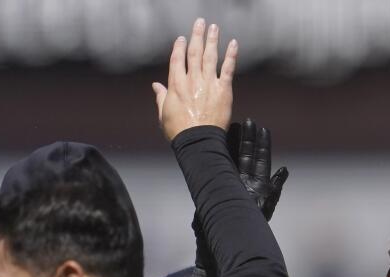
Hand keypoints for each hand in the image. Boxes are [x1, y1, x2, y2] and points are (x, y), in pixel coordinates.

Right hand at [152, 18, 236, 140]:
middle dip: (196, 36)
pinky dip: (231, 55)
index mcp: (176, 85)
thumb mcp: (164, 113)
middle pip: (194, 52)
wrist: (198, 141)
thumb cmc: (180, 131)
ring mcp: (208, 84)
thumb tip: (156, 86)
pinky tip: (233, 44)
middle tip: (199, 22)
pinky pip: (228, 69)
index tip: (181, 38)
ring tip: (214, 27)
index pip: (177, 60)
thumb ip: (161, 97)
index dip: (179, 47)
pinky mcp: (223, 91)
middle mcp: (192, 80)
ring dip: (212, 40)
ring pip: (210, 56)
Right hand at [228, 119, 288, 220]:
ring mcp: (232, 182)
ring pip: (233, 157)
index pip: (261, 159)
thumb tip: (285, 169)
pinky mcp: (219, 184)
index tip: (262, 129)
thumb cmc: (250, 222)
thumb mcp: (266, 203)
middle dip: (248, 138)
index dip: (262, 144)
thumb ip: (275, 187)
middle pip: (247, 154)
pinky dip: (220, 152)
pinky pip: (219, 165)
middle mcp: (245, 181)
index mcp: (259, 185)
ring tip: (234, 125)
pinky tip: (218, 139)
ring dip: (234, 141)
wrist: (227, 234)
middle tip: (247, 121)